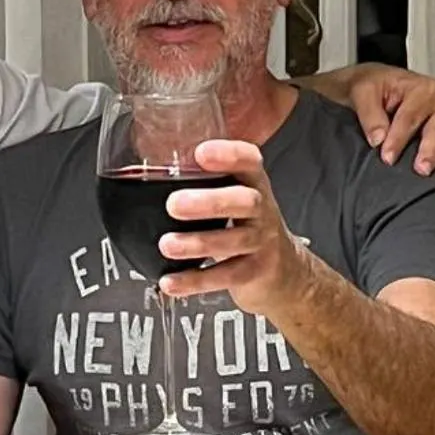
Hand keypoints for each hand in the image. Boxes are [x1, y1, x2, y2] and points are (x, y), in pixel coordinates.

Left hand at [159, 140, 308, 319]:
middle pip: (244, 202)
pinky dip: (195, 281)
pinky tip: (170, 282)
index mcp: (252, 183)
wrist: (286, 271)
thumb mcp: (236, 196)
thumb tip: (148, 168)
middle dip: (209, 202)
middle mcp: (261, 209)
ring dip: (197, 243)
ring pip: (233, 241)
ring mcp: (260, 242)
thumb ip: (205, 181)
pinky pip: (225, 277)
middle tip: (174, 204)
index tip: (201, 153)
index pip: (248, 161)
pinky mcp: (254, 272)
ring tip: (167, 245)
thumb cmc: (248, 225)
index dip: (228, 155)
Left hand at [320, 63, 434, 201]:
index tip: (387, 157)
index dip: (399, 138)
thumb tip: (377, 138)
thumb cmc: (374, 88)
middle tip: (422, 170)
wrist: (379, 87)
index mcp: (422, 90)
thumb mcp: (363, 91)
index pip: (410, 117)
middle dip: (431, 151)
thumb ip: (370, 113)